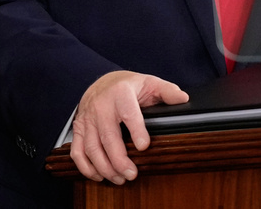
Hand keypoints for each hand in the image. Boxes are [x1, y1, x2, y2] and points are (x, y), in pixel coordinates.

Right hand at [69, 70, 188, 183]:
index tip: (144, 146)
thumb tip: (183, 99)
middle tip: (132, 174)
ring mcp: (87, 118)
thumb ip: (167, 91)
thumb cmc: (128, 86)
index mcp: (121, 93)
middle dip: (119, 159)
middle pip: (108, 137)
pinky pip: (77, 151)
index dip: (136, 130)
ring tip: (119, 178)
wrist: (102, 82)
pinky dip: (86, 167)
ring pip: (91, 147)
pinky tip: (100, 175)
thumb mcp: (150, 83)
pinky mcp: (78, 129)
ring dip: (104, 167)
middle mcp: (101, 106)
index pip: (129, 113)